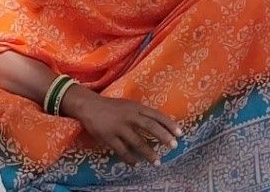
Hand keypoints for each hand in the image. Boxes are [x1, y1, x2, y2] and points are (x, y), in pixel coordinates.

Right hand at [61, 87, 181, 165]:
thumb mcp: (128, 105)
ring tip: (157, 162)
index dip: (168, 124)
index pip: (156, 115)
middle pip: (149, 127)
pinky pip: (121, 150)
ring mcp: (119, 127)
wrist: (89, 105)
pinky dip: (130, 158)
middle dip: (163, 137)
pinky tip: (136, 164)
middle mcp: (129, 116)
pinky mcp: (108, 136)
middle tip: (174, 146)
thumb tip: (158, 124)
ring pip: (137, 141)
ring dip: (148, 153)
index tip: (180, 133)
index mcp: (135, 107)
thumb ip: (141, 113)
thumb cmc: (111, 106)